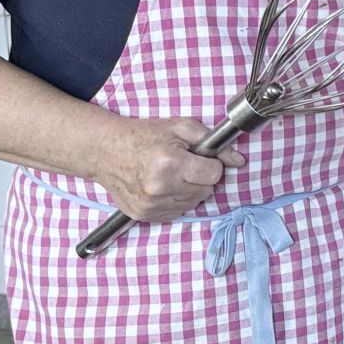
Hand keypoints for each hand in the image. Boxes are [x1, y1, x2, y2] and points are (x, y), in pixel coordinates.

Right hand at [96, 118, 245, 221]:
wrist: (105, 151)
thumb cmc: (144, 136)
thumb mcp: (181, 128)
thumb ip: (214, 143)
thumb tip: (239, 161)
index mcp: (170, 164)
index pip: (214, 174)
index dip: (211, 164)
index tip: (199, 158)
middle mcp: (159, 188)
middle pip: (206, 191)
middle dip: (200, 177)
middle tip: (183, 164)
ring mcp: (150, 205)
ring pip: (193, 203)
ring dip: (188, 190)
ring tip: (171, 174)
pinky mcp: (144, 216)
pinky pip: (177, 213)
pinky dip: (175, 200)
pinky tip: (162, 186)